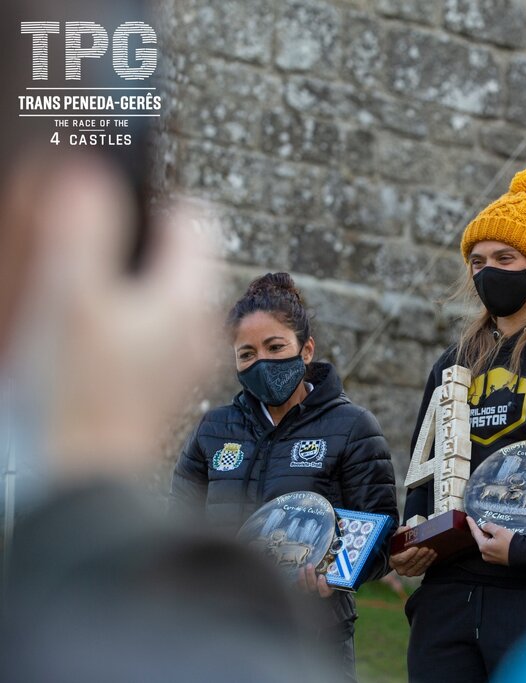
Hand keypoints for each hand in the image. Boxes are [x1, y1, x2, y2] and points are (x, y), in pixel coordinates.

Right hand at [0, 155, 217, 480]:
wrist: (89, 482)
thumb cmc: (82, 394)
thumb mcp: (72, 299)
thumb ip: (82, 230)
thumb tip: (91, 178)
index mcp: (189, 296)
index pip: (193, 217)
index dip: (149, 201)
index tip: (109, 210)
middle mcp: (200, 325)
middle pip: (175, 257)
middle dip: (130, 245)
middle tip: (82, 254)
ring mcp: (187, 357)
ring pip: (162, 295)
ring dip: (124, 285)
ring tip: (79, 299)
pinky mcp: (166, 384)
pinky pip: (153, 333)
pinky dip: (124, 323)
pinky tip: (88, 342)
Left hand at [297, 563, 332, 597]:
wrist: (319, 576)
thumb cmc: (329, 573)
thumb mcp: (334, 572)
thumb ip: (334, 567)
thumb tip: (343, 554)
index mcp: (327, 589)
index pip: (324, 592)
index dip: (322, 585)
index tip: (321, 576)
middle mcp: (317, 592)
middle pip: (313, 588)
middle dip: (310, 576)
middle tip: (310, 565)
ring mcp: (308, 591)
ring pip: (303, 588)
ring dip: (302, 577)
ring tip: (302, 567)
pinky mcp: (300, 589)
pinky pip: (296, 586)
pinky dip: (296, 579)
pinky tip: (298, 571)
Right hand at [389, 526, 436, 576]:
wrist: (402, 551)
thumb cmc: (400, 544)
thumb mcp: (398, 536)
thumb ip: (401, 532)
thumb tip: (406, 528)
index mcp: (393, 560)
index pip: (400, 559)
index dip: (408, 554)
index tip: (415, 548)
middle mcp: (400, 568)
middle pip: (411, 562)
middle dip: (420, 555)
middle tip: (426, 548)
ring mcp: (408, 572)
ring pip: (418, 566)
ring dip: (426, 558)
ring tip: (431, 550)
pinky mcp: (416, 573)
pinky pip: (423, 569)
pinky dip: (429, 561)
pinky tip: (433, 555)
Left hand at [467, 518, 513, 565]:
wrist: (522, 555)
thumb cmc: (510, 543)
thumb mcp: (499, 531)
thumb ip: (489, 527)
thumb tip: (484, 527)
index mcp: (483, 546)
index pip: (475, 532)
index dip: (472, 524)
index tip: (468, 518)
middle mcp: (484, 554)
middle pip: (480, 539)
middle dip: (480, 531)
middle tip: (479, 522)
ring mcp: (489, 558)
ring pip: (485, 544)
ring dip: (486, 536)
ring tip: (490, 529)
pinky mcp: (495, 560)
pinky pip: (490, 548)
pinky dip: (491, 542)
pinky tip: (494, 538)